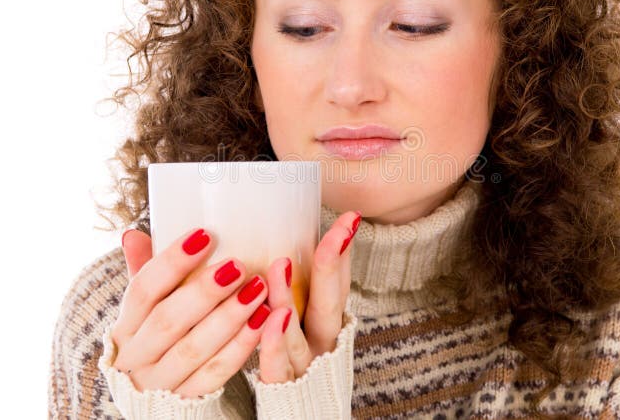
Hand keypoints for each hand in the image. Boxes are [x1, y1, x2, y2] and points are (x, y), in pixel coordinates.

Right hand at [113, 227, 271, 397]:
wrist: (155, 395)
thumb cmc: (155, 336)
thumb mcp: (146, 308)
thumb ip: (143, 271)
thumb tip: (133, 234)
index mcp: (125, 327)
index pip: (143, 290)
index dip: (172, 262)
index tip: (204, 236)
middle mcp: (137, 356)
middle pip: (168, 321)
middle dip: (205, 291)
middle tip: (237, 266)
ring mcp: (162, 382)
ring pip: (195, 348)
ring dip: (230, 317)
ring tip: (258, 289)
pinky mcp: (189, 398)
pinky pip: (217, 372)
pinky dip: (241, 346)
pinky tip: (263, 321)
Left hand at [257, 211, 360, 382]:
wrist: (302, 417)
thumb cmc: (296, 363)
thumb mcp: (304, 324)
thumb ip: (298, 291)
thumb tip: (279, 244)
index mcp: (327, 323)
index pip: (339, 282)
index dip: (344, 251)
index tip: (349, 218)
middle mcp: (323, 342)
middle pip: (329, 301)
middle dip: (332, 263)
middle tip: (339, 230)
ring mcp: (306, 365)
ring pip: (299, 331)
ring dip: (289, 297)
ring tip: (281, 265)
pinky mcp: (283, 385)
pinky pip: (277, 365)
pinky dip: (273, 342)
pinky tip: (270, 319)